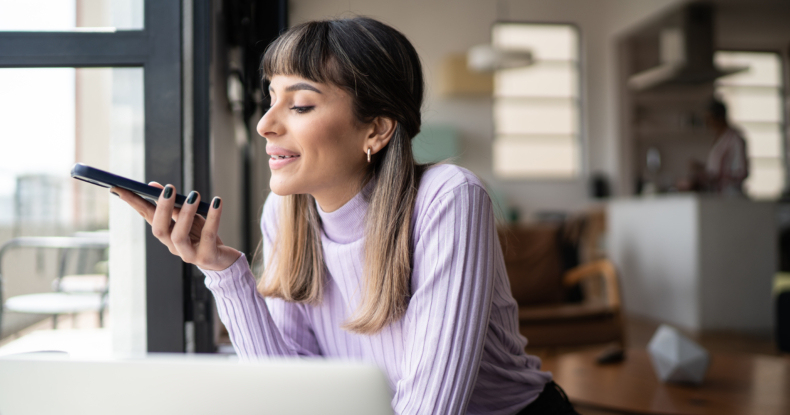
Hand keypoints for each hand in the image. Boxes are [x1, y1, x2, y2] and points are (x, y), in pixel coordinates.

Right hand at [111, 183, 241, 270]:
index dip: (133, 203)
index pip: (146, 216)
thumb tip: (153, 185)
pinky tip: (217, 203)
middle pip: (159, 230)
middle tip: (168, 188)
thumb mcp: (188, 217)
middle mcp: (173, 246)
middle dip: (161, 208)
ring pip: (178, 236)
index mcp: (166, 233)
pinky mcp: (207, 257)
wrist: (223, 260)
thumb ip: (173, 203)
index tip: (119, 187)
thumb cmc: (202, 235)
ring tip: (194, 195)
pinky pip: (208, 236)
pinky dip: (213, 218)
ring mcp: (188, 254)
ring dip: (184, 214)